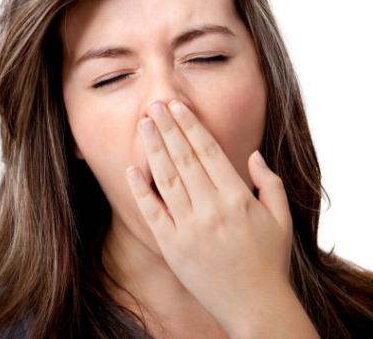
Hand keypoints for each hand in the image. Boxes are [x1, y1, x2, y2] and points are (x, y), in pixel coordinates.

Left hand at [125, 100, 294, 335]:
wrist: (254, 306)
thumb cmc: (269, 261)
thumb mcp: (281, 219)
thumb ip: (268, 183)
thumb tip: (252, 154)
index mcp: (237, 198)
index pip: (207, 152)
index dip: (190, 126)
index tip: (177, 106)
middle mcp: (211, 208)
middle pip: (183, 158)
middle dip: (167, 128)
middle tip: (153, 106)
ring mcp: (189, 227)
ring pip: (166, 178)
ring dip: (153, 149)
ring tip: (143, 125)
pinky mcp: (171, 246)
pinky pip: (152, 212)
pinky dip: (140, 189)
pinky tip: (131, 168)